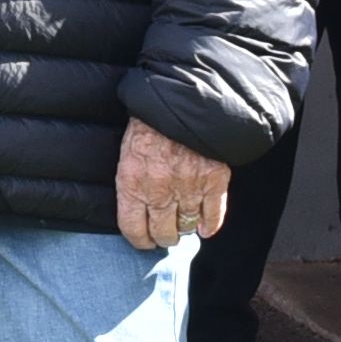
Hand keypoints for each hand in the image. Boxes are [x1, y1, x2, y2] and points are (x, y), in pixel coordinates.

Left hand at [114, 121, 235, 251]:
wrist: (179, 99)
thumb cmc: (148, 125)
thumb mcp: (127, 155)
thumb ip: (132, 185)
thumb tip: (140, 213)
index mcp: (133, 184)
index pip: (134, 229)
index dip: (140, 241)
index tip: (145, 242)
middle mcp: (160, 192)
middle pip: (163, 233)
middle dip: (164, 237)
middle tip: (166, 235)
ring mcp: (188, 188)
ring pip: (187, 226)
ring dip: (185, 229)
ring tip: (183, 226)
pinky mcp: (213, 182)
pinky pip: (213, 215)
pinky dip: (211, 225)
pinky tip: (206, 229)